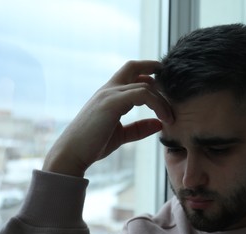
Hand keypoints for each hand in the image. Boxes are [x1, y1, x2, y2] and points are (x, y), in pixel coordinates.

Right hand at [42, 60, 173, 176]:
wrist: (72, 154)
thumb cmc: (93, 145)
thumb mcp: (121, 135)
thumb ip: (139, 128)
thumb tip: (159, 124)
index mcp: (109, 95)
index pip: (129, 73)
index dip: (147, 74)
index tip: (163, 85)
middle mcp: (109, 90)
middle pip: (133, 66)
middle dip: (154, 68)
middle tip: (172, 82)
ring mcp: (109, 94)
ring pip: (144, 85)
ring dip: (162, 100)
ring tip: (171, 117)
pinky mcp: (112, 103)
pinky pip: (142, 94)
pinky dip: (157, 104)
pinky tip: (164, 119)